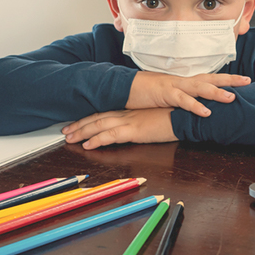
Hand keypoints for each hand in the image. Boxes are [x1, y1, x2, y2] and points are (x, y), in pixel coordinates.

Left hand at [62, 108, 177, 149]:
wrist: (188, 115)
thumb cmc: (176, 115)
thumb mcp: (156, 117)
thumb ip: (145, 121)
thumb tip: (138, 127)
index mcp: (132, 110)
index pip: (105, 112)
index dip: (89, 118)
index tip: (77, 123)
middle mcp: (127, 113)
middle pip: (97, 117)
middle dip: (79, 125)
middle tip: (65, 131)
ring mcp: (130, 121)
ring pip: (99, 125)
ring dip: (82, 132)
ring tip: (70, 139)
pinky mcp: (135, 130)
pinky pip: (111, 135)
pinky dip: (97, 140)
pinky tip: (87, 145)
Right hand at [126, 71, 250, 116]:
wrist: (124, 87)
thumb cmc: (144, 92)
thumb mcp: (167, 96)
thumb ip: (181, 99)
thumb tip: (194, 106)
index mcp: (183, 82)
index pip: (209, 78)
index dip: (226, 78)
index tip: (243, 80)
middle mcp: (182, 81)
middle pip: (210, 78)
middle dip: (229, 80)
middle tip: (247, 81)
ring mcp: (174, 86)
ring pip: (200, 87)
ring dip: (216, 92)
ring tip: (232, 98)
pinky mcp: (164, 94)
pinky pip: (183, 100)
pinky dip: (195, 106)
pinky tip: (206, 112)